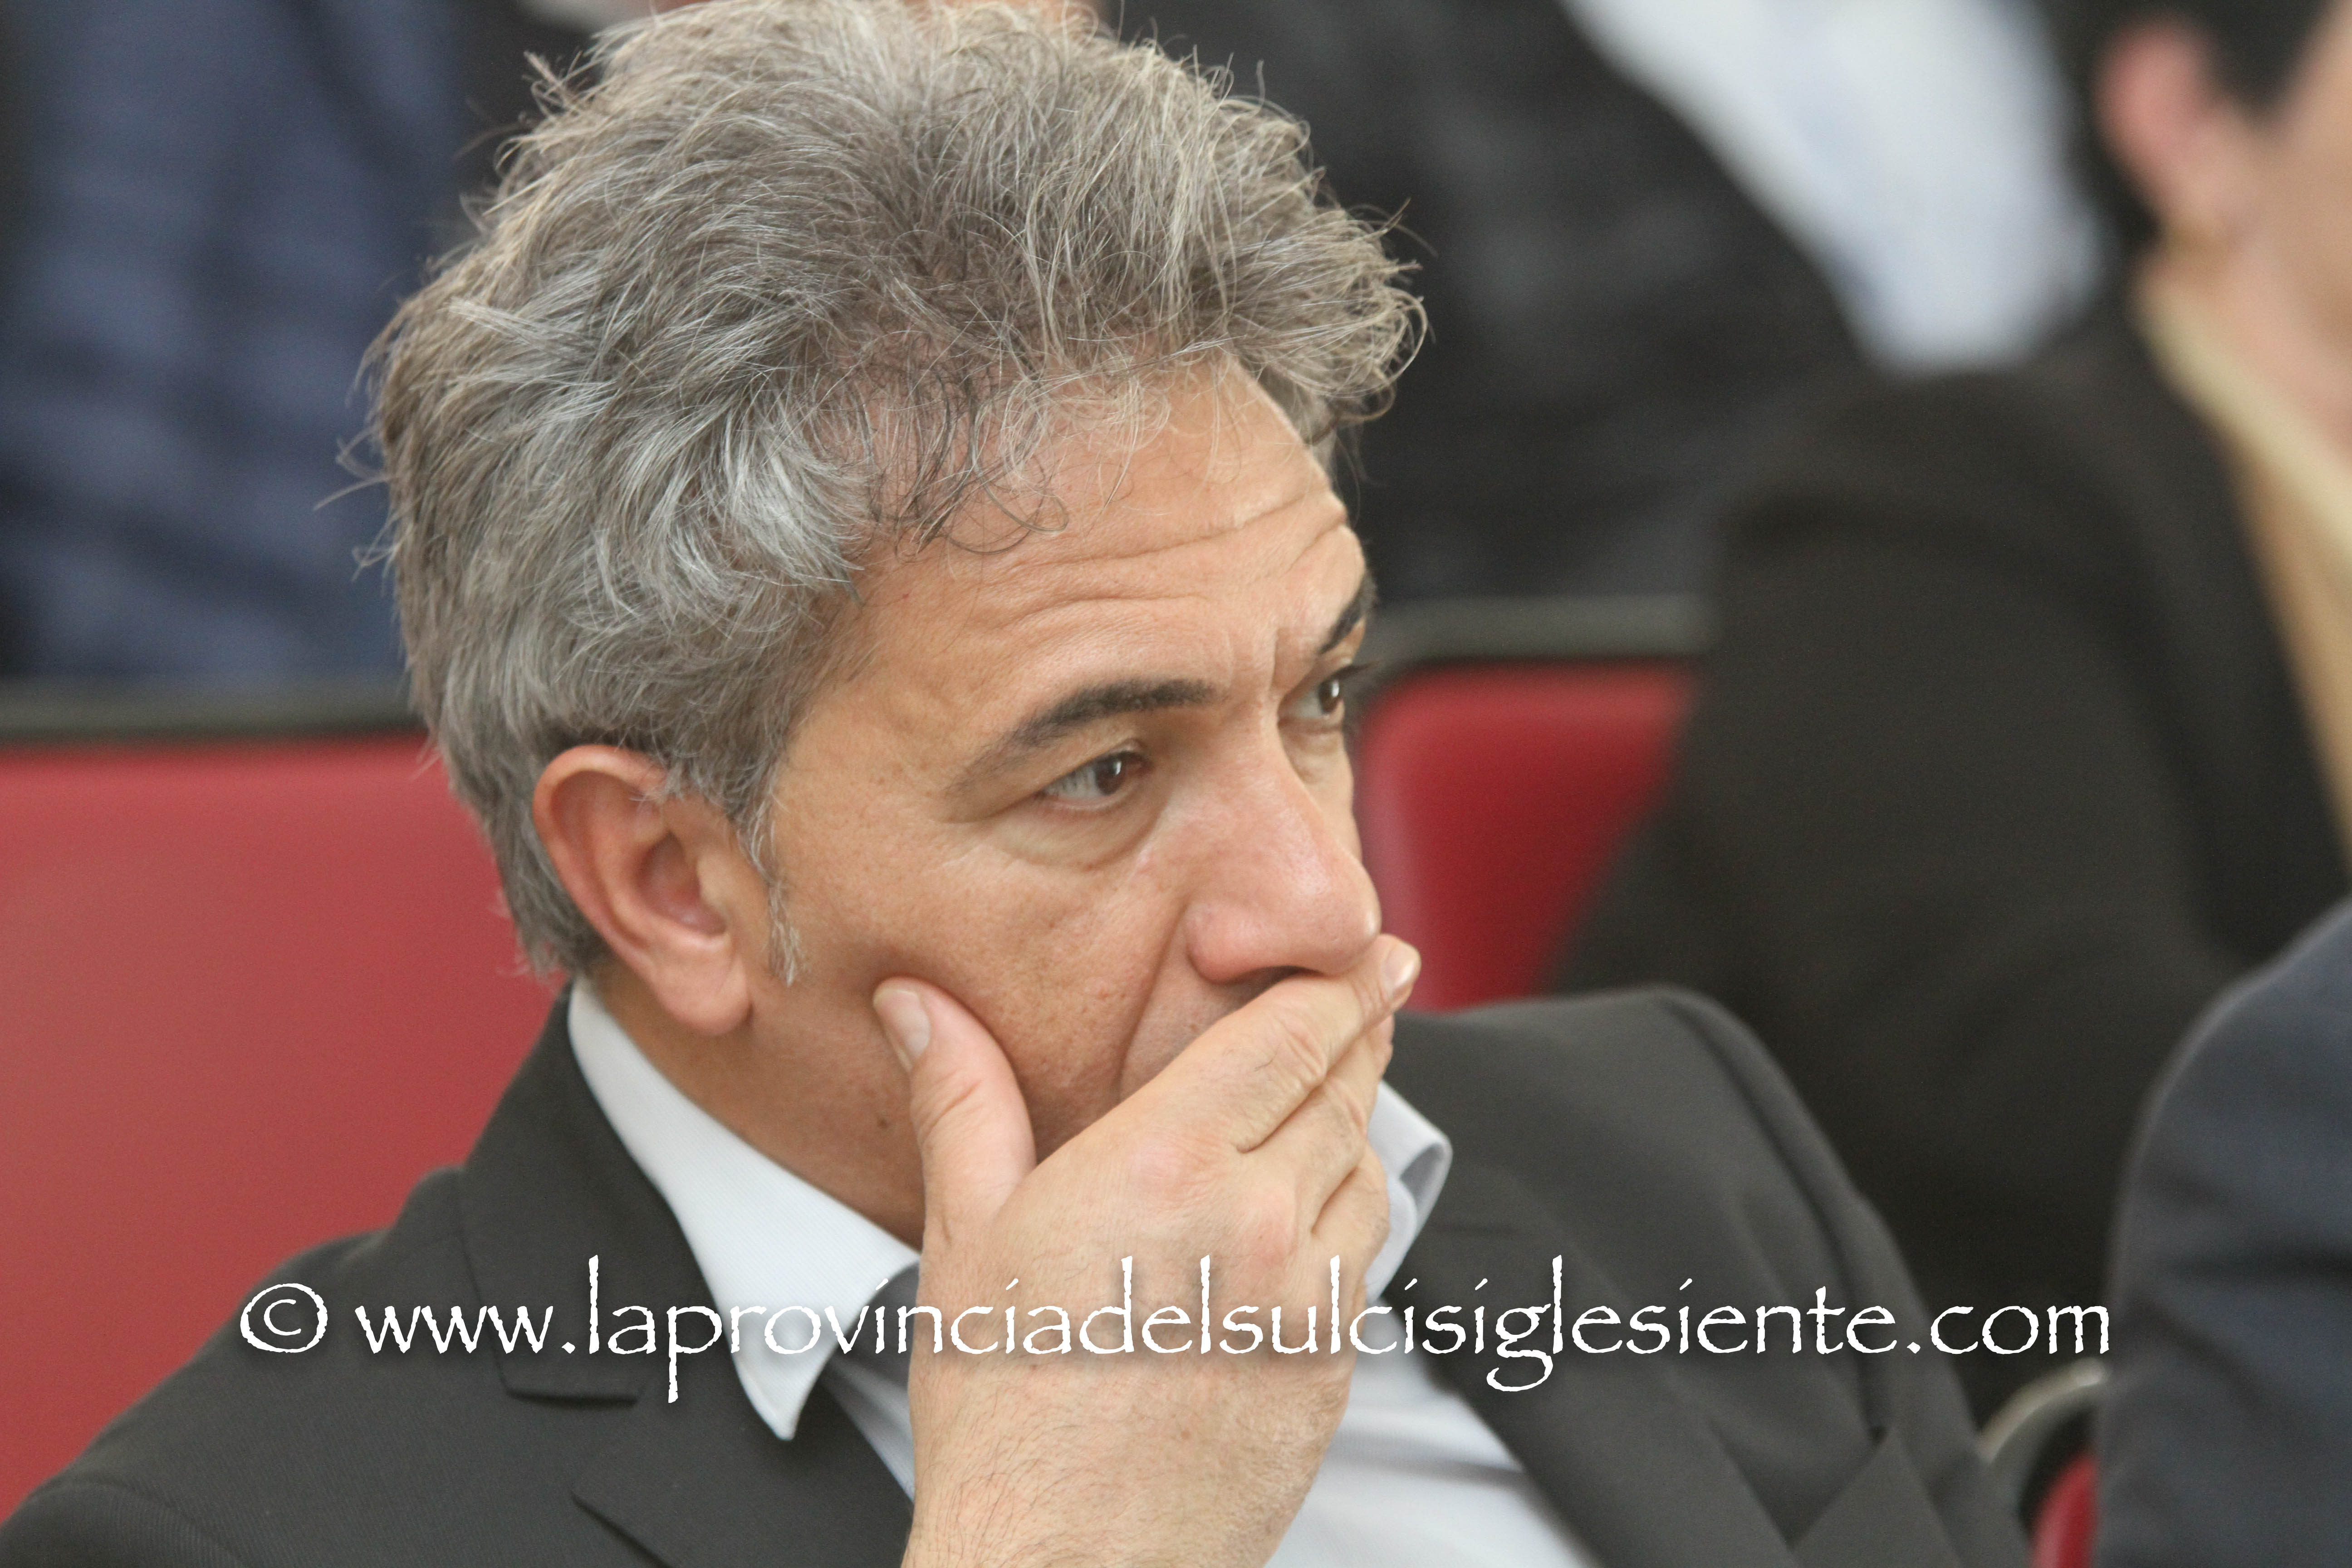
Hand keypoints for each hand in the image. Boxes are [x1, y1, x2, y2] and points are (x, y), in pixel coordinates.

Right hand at [876, 936, 1417, 1567]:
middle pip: (1341, 1091)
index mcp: (1167, 1166)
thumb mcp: (965, 1236)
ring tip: (1344, 1087)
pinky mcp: (1332, 1365)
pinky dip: (1355, 1208)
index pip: (1290, 1038)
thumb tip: (917, 1005)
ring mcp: (1307, 1297)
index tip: (1376, 951)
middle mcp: (1257, 1220)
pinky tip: (1324, 1201)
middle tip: (1377, 989)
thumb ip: (961, 1099)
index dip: (1343, 984)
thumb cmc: (1005, 1410)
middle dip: (1363, 1031)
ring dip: (1360, 1118)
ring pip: (1366, 1169)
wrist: (1068, 1564)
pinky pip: (1366, 1257)